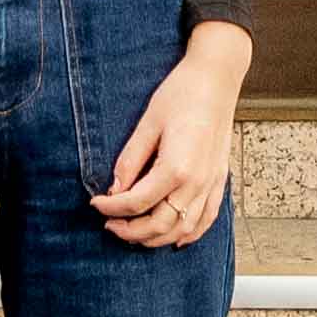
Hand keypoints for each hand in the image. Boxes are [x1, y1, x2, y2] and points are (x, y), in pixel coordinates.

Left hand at [94, 32, 245, 246]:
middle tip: (109, 225)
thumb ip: (130, 160)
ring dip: (157, 238)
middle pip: (160, 224)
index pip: (137, 202)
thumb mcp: (148, 123)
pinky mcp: (219, 180)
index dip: (112, 208)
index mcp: (176, 168)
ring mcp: (211, 183)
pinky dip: (190, 233)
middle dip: (131, 231)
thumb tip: (115, 189)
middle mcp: (196, 182)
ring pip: (184, 229)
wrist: (217, 78)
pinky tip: (175, 238)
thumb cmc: (182, 94)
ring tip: (134, 233)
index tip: (96, 204)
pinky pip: (207, 219)